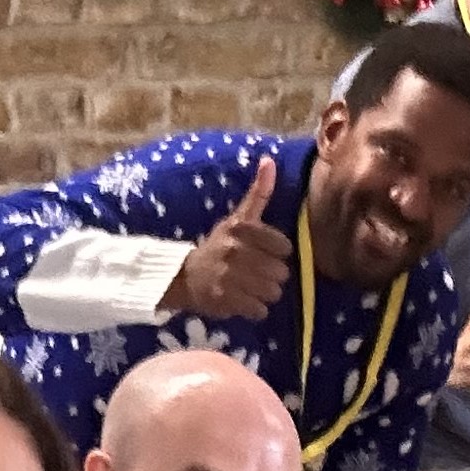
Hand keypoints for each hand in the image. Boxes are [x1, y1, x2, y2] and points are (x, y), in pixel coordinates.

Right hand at [166, 156, 291, 321]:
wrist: (186, 275)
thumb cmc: (220, 246)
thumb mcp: (239, 217)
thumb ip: (259, 193)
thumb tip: (270, 160)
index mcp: (241, 229)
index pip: (284, 247)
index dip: (278, 254)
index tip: (264, 253)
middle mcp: (235, 250)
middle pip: (281, 272)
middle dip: (273, 276)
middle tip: (256, 273)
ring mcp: (229, 276)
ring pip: (273, 292)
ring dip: (265, 294)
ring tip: (250, 287)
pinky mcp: (225, 299)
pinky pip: (259, 310)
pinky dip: (254, 309)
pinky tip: (243, 300)